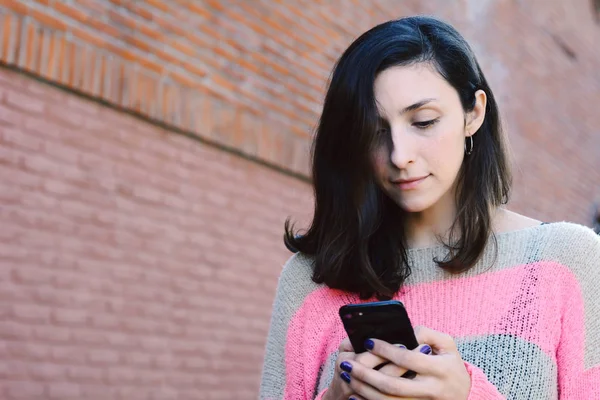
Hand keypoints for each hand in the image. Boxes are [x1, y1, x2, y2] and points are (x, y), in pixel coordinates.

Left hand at [337, 327, 470, 399]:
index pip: (408, 359)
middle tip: (347, 364)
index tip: (368, 342)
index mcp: (440, 369)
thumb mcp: (447, 345)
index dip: (386, 351)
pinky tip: (355, 395)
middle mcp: (432, 390)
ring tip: (347, 377)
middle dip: (367, 375)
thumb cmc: (450, 365)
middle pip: (393, 386)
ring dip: (364, 391)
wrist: (465, 396)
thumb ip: (427, 334)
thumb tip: (405, 331)